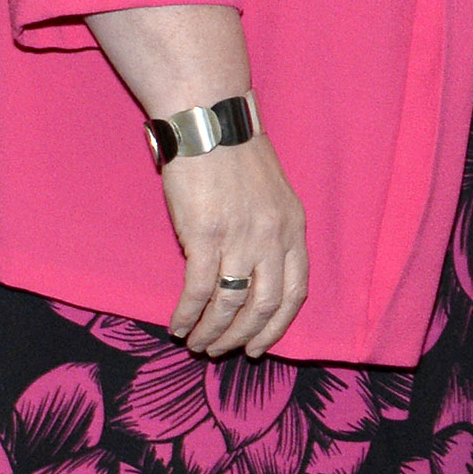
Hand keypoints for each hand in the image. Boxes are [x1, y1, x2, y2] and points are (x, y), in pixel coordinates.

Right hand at [162, 137, 309, 358]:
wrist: (210, 121)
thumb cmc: (236, 155)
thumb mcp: (272, 195)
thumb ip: (270, 233)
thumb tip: (251, 275)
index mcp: (294, 228)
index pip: (296, 292)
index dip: (277, 326)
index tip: (259, 347)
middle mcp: (273, 237)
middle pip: (265, 306)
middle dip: (242, 337)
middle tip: (221, 351)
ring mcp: (241, 237)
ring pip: (231, 304)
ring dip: (212, 332)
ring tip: (197, 343)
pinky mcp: (205, 235)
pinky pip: (199, 290)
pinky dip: (188, 314)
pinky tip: (177, 324)